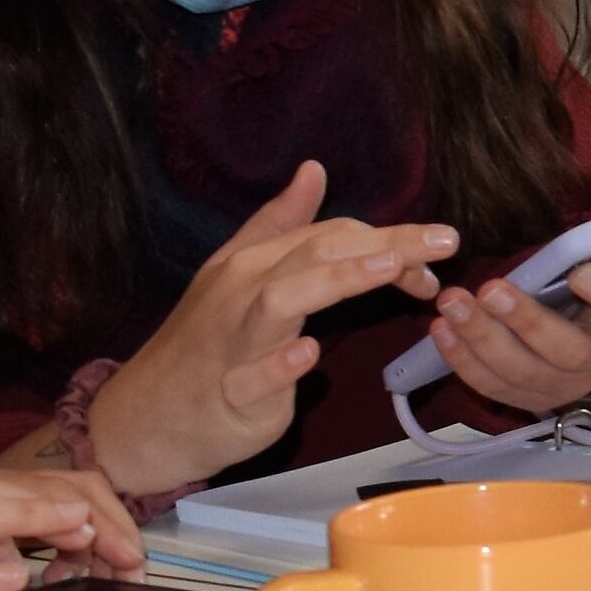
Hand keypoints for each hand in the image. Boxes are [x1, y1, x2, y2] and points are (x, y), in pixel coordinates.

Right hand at [89, 161, 456, 492]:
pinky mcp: (229, 397)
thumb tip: (313, 170)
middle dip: (386, 244)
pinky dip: (279, 366)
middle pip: (318, 255)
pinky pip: (252, 379)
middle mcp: (243, 294)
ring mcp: (234, 345)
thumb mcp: (235, 275)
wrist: (144, 419)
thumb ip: (278, 224)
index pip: (331, 234)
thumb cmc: (203, 347)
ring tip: (387, 269)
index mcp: (253, 264)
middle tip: (447, 242)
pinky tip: (309, 357)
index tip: (438, 255)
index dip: (391, 240)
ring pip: (283, 301)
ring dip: (336, 281)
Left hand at [427, 228, 590, 413]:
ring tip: (452, 303)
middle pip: (564, 350)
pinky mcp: (526, 396)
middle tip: (492, 289)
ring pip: (519, 371)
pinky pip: (491, 385)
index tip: (581, 272)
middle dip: (526, 322)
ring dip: (481, 339)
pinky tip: (441, 329)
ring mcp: (561, 385)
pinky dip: (462, 360)